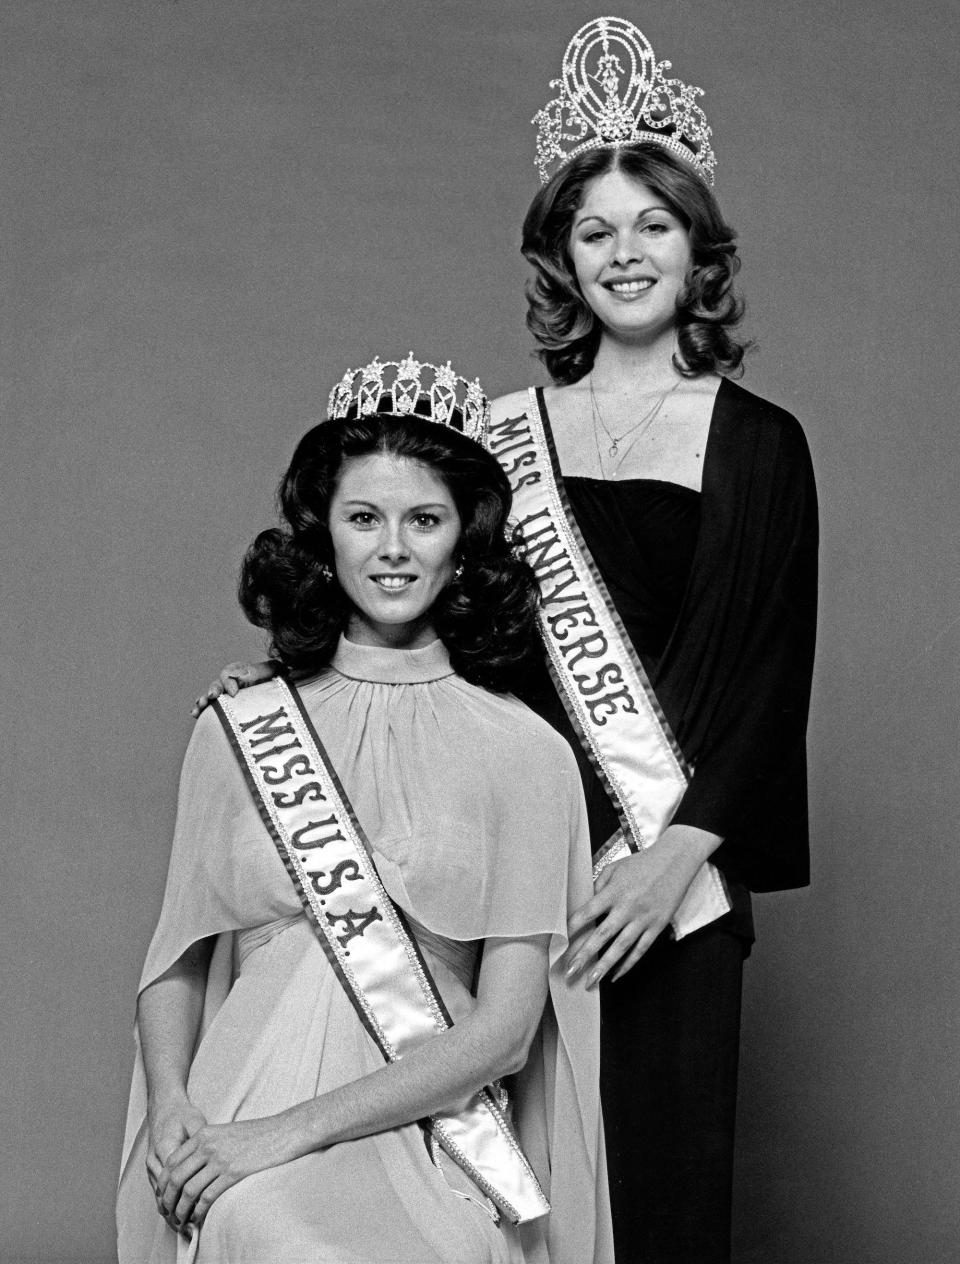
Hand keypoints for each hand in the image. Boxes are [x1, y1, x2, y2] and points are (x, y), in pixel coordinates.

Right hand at [146, 1097, 206, 1234]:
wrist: (164, 1106)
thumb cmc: (182, 1114)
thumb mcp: (194, 1121)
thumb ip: (202, 1139)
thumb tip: (215, 1153)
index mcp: (166, 1147)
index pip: (175, 1180)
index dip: (186, 1197)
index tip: (198, 1208)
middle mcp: (154, 1159)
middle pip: (163, 1192)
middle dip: (176, 1210)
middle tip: (190, 1224)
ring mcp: (150, 1164)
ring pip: (158, 1194)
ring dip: (169, 1209)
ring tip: (184, 1223)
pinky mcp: (151, 1167)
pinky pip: (157, 1190)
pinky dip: (166, 1201)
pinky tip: (176, 1211)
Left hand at [156, 1115, 293, 1229]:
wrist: (283, 1131)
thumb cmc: (257, 1134)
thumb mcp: (225, 1132)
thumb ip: (207, 1145)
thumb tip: (192, 1168)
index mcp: (203, 1134)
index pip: (172, 1161)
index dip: (163, 1182)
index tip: (163, 1196)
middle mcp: (208, 1146)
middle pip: (175, 1178)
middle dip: (167, 1200)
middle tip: (167, 1213)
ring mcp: (220, 1159)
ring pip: (188, 1190)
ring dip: (181, 1210)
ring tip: (180, 1220)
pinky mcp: (233, 1173)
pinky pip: (207, 1197)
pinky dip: (198, 1211)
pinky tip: (198, 1217)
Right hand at [191, 661, 276, 716]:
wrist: (282, 695)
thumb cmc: (279, 680)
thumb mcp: (274, 671)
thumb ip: (261, 670)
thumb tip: (243, 675)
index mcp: (241, 671)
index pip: (229, 672)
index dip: (229, 681)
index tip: (234, 692)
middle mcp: (230, 683)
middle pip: (217, 684)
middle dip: (214, 690)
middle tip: (213, 697)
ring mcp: (226, 696)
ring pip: (210, 696)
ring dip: (203, 700)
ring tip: (199, 706)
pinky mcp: (225, 708)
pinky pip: (209, 707)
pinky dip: (201, 709)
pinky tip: (195, 714)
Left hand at [564, 825, 718, 986]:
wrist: (675, 861)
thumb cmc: (641, 864)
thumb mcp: (614, 868)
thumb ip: (598, 886)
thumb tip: (585, 905)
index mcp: (613, 892)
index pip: (587, 913)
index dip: (573, 928)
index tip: (559, 942)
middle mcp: (627, 907)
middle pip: (602, 935)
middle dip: (584, 955)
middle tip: (569, 972)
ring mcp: (643, 919)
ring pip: (621, 948)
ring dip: (604, 966)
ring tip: (591, 982)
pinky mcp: (657, 926)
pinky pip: (641, 949)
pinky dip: (628, 964)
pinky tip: (616, 976)